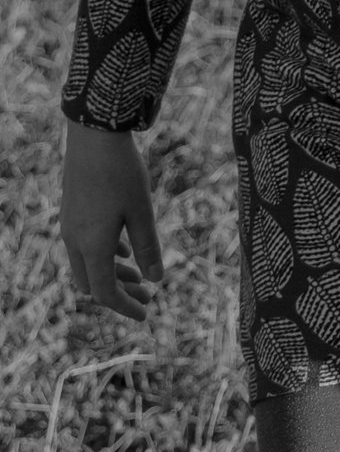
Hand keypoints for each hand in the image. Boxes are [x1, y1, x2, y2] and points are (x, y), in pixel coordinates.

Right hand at [61, 122, 164, 321]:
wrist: (93, 136)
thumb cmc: (122, 174)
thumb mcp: (142, 212)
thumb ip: (148, 248)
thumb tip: (156, 279)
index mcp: (92, 246)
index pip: (105, 292)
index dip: (125, 306)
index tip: (146, 314)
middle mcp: (75, 240)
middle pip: (93, 282)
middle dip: (119, 293)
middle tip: (147, 296)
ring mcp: (70, 226)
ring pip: (87, 264)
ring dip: (112, 273)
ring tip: (140, 276)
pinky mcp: (72, 212)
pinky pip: (84, 245)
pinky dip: (104, 255)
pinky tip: (124, 250)